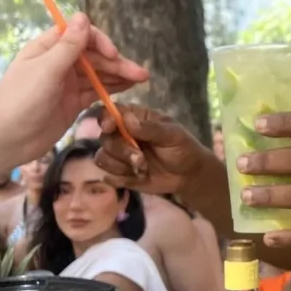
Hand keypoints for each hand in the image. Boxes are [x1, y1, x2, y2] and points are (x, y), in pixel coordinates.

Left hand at [0, 13, 147, 158]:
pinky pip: (97, 92)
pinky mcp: (73, 103)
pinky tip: (128, 88)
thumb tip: (83, 16)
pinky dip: (113, 89)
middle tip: (142, 74)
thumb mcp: (45, 70)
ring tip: (142, 79)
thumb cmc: (20, 100)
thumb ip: (68, 46)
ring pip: (99, 75)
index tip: (113, 55)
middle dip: (117, 63)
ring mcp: (67, 84)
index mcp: (48, 48)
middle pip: (94, 57)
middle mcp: (59, 63)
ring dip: (120, 75)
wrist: (6, 139)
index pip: (81, 35)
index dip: (100, 42)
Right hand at [95, 104, 210, 193]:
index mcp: (134, 118)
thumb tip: (127, 119)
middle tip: (141, 158)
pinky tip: (139, 177)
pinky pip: (108, 176)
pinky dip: (122, 179)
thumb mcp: (172, 134)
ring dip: (120, 166)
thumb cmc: (182, 148)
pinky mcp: (120, 173)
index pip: (109, 112)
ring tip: (142, 169)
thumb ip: (151, 128)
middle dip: (121, 150)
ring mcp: (119, 154)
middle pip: (105, 138)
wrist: (188, 175)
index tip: (109, 127)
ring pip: (102, 157)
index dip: (105, 118)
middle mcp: (122, 134)